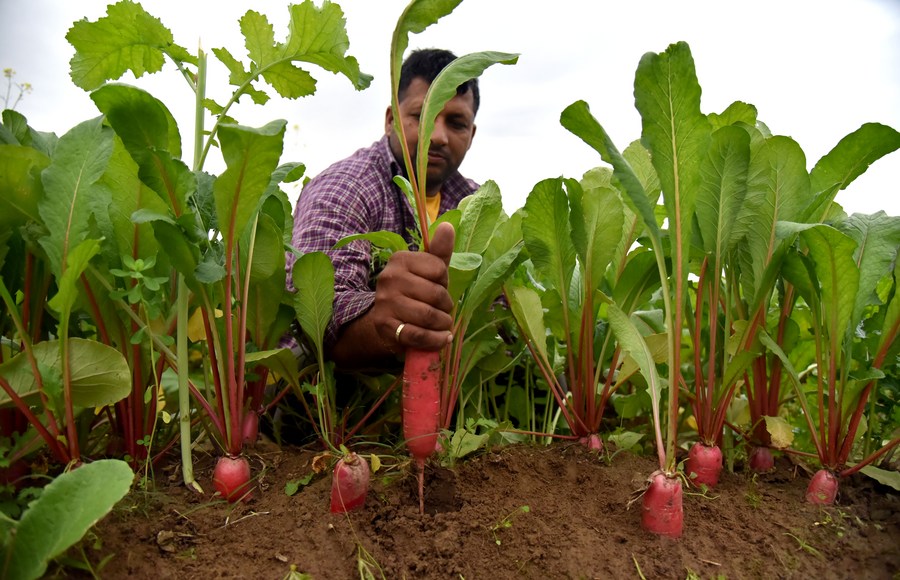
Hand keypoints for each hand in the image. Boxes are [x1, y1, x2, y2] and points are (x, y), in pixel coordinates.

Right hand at [373, 222, 455, 351]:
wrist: (386, 318)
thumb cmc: (414, 290)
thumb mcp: (426, 269)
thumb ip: (439, 251)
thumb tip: (448, 226)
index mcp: (400, 260)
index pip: (438, 269)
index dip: (444, 282)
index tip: (438, 286)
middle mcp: (389, 278)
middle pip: (435, 294)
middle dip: (445, 306)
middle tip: (443, 310)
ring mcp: (385, 303)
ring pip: (428, 316)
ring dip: (442, 324)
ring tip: (443, 325)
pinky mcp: (385, 326)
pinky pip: (418, 335)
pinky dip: (435, 340)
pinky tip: (442, 339)